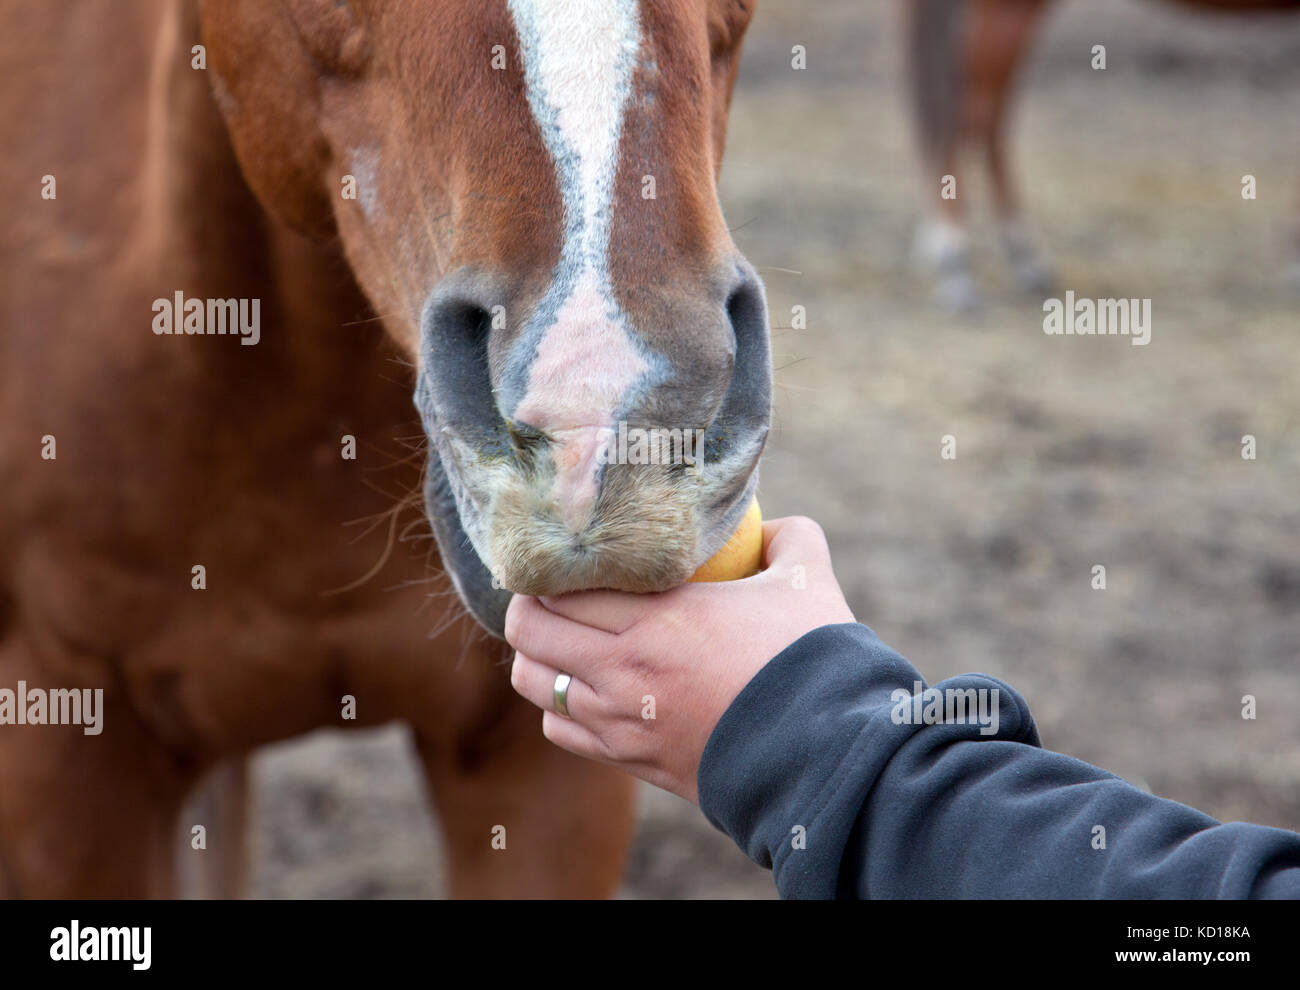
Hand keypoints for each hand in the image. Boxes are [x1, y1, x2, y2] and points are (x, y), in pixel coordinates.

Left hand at [506, 516, 855, 803]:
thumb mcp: (807, 581)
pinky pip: (560, 729)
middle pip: (529, 629)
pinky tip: (582, 689)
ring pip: (533, 683)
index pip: (560, 586)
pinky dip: (558, 706)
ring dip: (537, 655)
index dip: (549, 568)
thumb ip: (788, 537)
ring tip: (558, 639)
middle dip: (529, 604)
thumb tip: (767, 525)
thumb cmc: (814, 662)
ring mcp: (620, 719)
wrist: (825, 755)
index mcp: (658, 617)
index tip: (561, 557)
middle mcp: (625, 668)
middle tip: (547, 591)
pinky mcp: (630, 758)